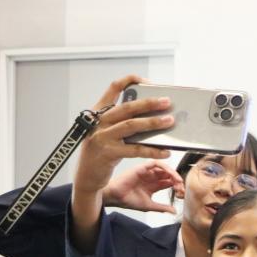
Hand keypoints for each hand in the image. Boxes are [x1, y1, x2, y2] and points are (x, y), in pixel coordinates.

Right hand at [70, 75, 175, 251]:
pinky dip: (152, 150)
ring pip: (131, 125)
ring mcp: (102, 137)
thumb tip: (150, 117)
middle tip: (167, 101)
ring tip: (169, 121)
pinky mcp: (108, 153)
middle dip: (149, 103)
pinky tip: (165, 151)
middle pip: (127, 107)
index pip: (113, 88)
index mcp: (99, 112)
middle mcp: (99, 122)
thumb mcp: (107, 132)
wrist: (86, 176)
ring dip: (153, 123)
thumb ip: (122, 123)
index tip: (146, 81)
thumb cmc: (101, 152)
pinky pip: (135, 150)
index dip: (129, 81)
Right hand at [101, 160, 181, 213]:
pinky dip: (164, 166)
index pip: (169, 183)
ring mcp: (147, 172)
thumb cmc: (128, 200)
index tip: (181, 193)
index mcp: (154, 186)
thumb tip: (174, 211)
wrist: (116, 197)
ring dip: (173, 173)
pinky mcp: (142, 167)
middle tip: (181, 188)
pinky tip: (170, 173)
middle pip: (169, 175)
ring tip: (178, 181)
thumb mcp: (149, 205)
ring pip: (164, 168)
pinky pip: (156, 163)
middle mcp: (152, 177)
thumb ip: (162, 207)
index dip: (177, 187)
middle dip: (177, 180)